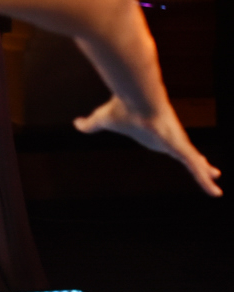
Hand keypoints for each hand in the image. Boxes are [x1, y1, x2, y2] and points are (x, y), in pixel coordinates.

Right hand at [75, 95, 222, 196]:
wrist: (136, 99)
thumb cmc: (122, 108)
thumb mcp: (102, 119)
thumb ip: (91, 124)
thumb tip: (76, 124)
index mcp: (152, 134)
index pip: (166, 144)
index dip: (172, 149)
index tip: (176, 151)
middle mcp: (168, 139)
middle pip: (185, 153)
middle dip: (197, 160)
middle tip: (207, 166)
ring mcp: (177, 143)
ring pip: (194, 162)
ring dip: (205, 173)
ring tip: (216, 183)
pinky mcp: (182, 148)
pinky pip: (197, 167)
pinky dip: (206, 180)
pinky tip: (216, 191)